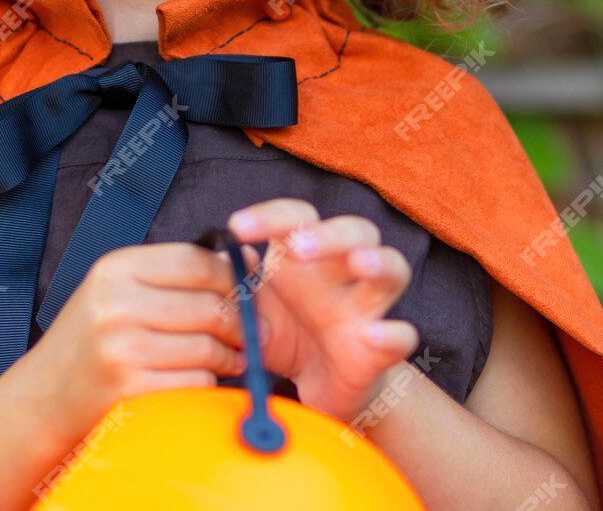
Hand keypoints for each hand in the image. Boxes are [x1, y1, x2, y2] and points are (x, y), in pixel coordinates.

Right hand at [25, 241, 247, 441]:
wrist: (44, 395)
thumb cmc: (91, 339)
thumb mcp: (118, 289)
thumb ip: (174, 274)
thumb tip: (246, 259)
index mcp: (116, 269)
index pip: (196, 261)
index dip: (232, 276)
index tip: (246, 289)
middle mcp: (116, 304)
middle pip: (210, 306)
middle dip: (239, 322)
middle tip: (246, 333)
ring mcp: (121, 348)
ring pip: (209, 347)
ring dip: (229, 357)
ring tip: (227, 358)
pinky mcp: (130, 389)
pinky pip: (196, 382)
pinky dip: (208, 383)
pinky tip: (201, 379)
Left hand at [225, 199, 420, 423]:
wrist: (315, 387)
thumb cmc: (283, 335)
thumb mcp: (251, 310)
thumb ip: (231, 286)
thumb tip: (201, 261)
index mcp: (306, 255)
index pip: (298, 215)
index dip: (271, 214)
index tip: (238, 226)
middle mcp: (343, 272)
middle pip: (354, 230)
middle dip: (329, 233)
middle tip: (298, 246)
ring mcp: (367, 307)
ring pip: (392, 267)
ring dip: (378, 261)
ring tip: (359, 264)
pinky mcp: (381, 348)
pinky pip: (402, 336)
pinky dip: (393, 334)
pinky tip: (377, 334)